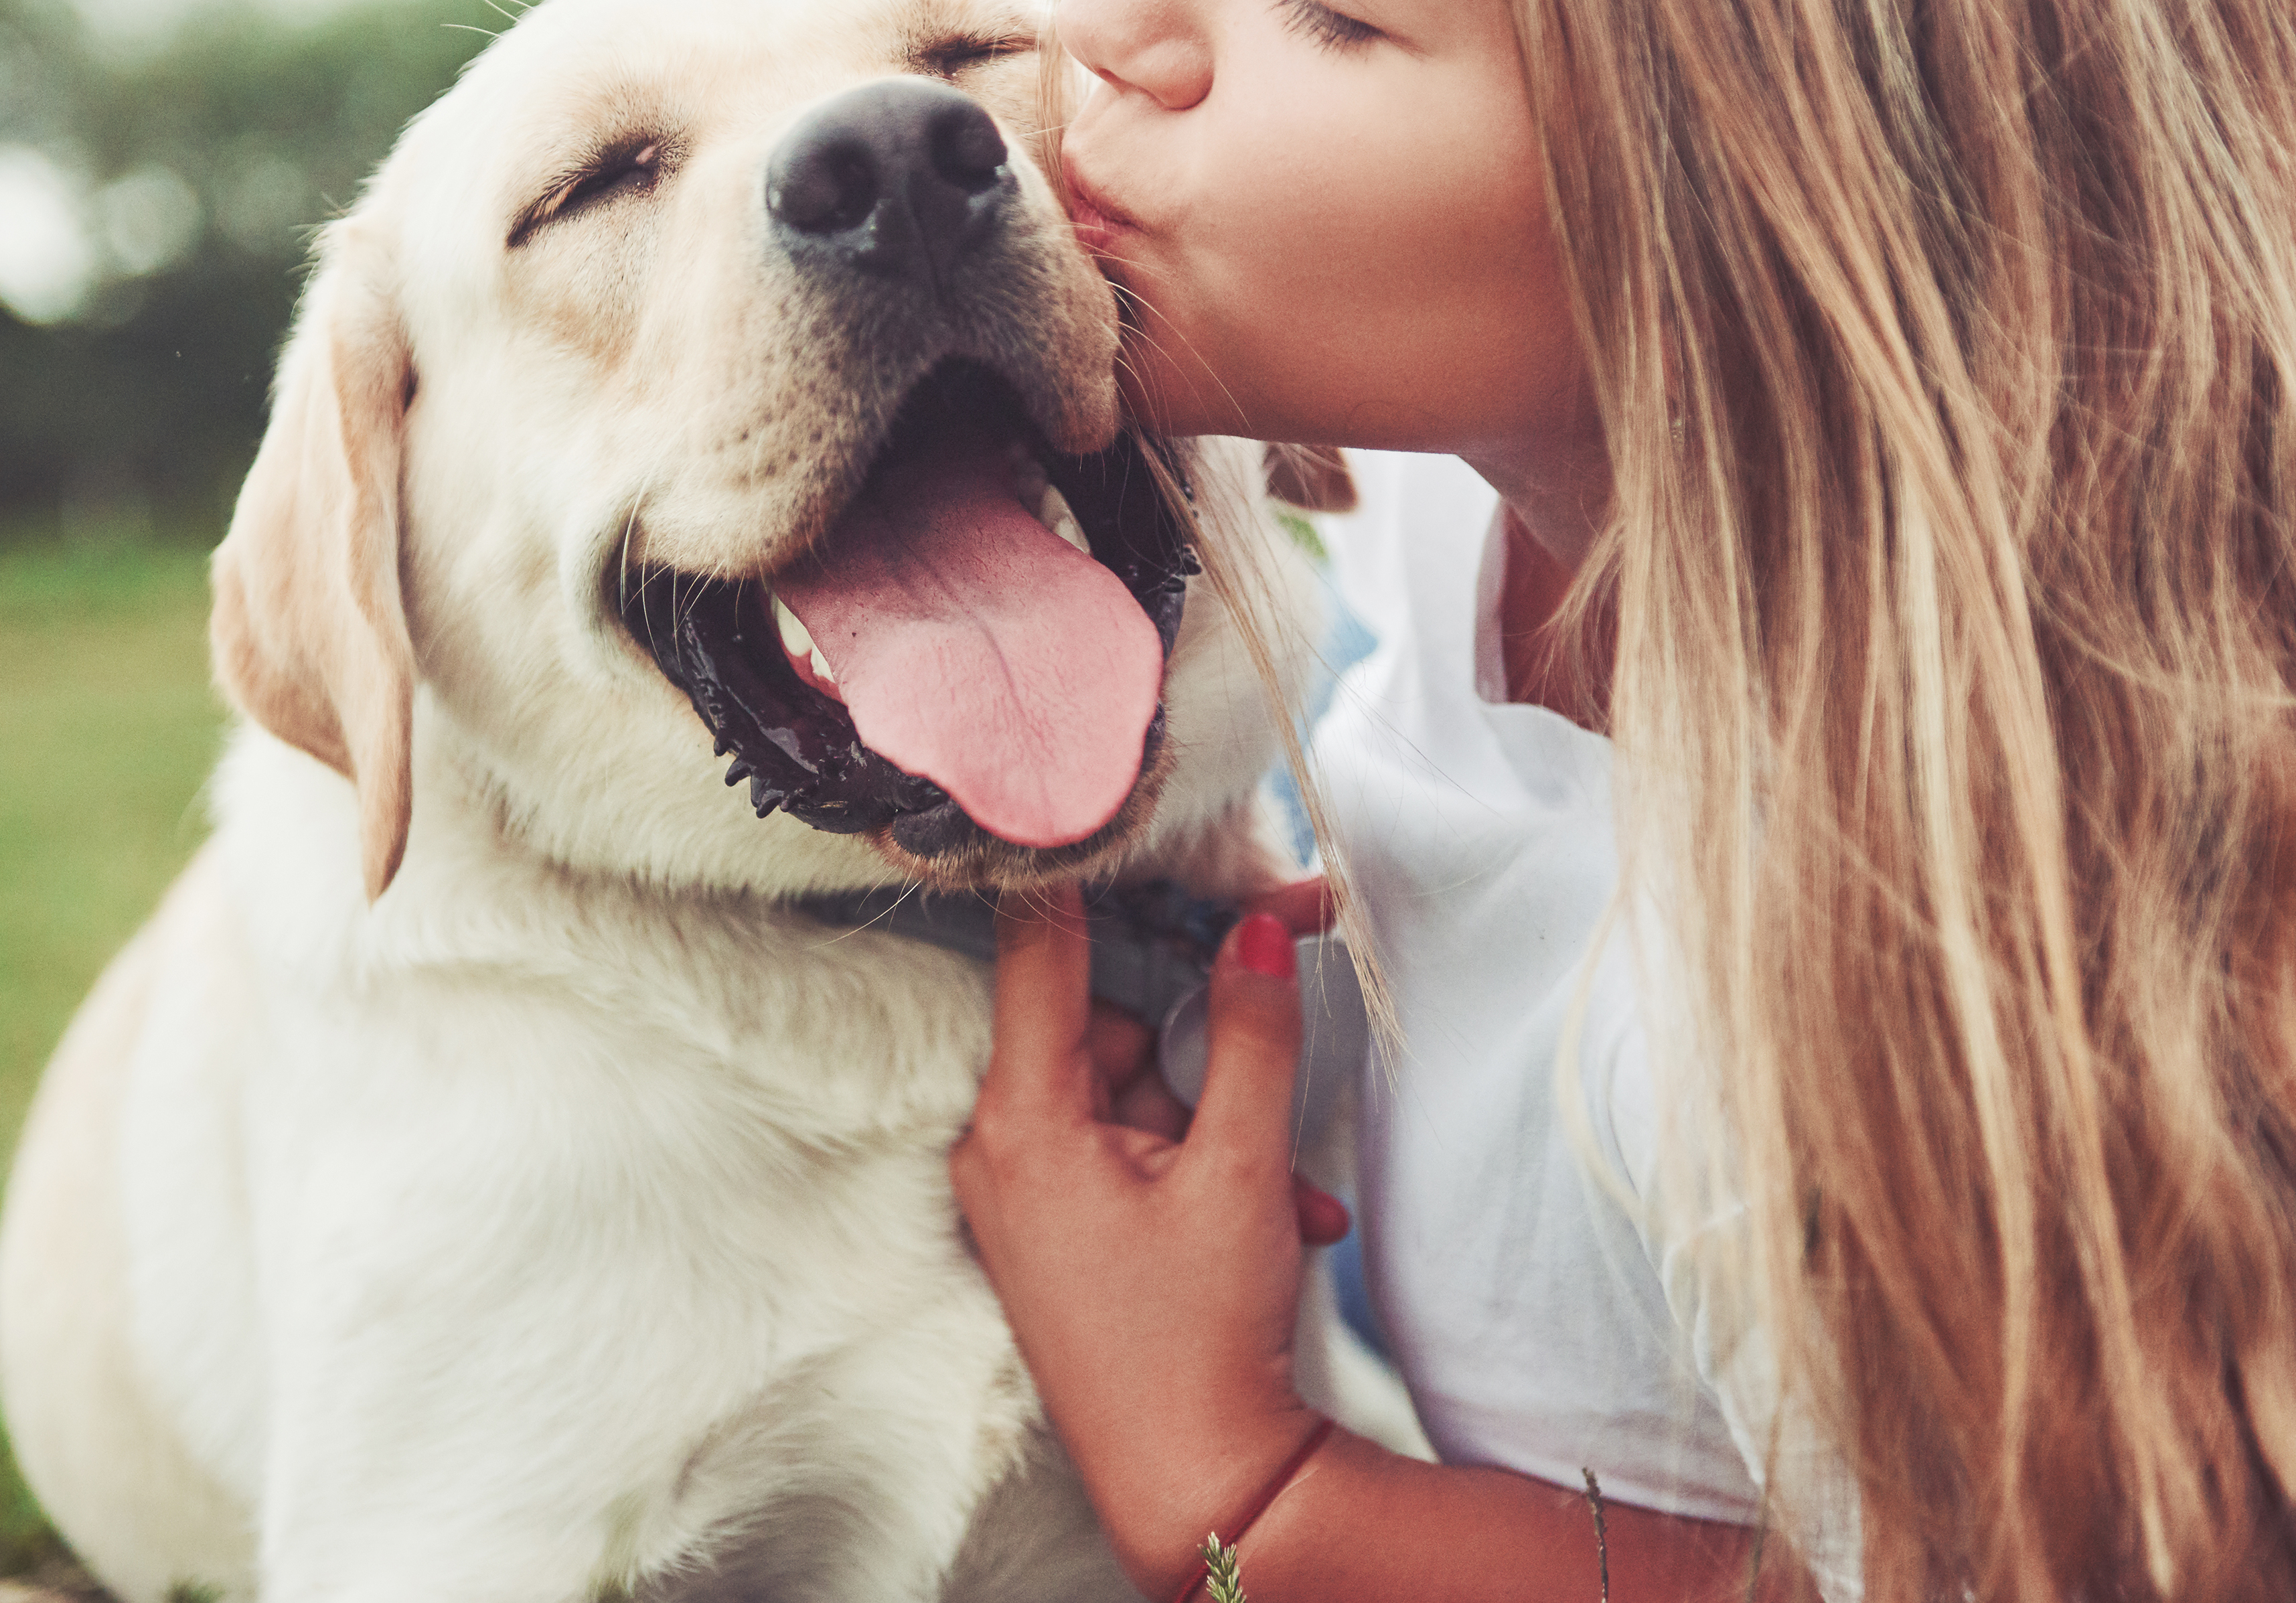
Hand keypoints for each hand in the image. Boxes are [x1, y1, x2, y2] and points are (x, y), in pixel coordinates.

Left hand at [951, 883, 1348, 1595]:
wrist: (1202, 1491)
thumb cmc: (1200, 1340)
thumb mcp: (1239, 1171)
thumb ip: (1247, 1037)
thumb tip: (1256, 928)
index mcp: (1021, 1120)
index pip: (1038, 948)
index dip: (1088, 871)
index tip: (1115, 805)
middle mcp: (1005, 1148)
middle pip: (1105, 1023)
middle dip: (1203, 1036)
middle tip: (1289, 986)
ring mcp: (1031, 1194)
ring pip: (1137, 1094)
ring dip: (1225, 1122)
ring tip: (1290, 1189)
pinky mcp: (1065, 1230)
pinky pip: (1138, 1156)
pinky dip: (1210, 1172)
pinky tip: (1282, 1217)